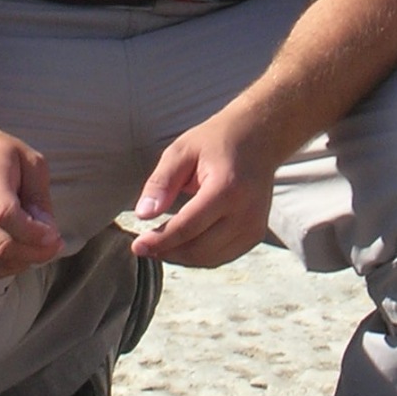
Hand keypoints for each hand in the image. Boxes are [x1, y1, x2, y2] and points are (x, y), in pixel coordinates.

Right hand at [0, 123, 62, 278]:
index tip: (54, 235)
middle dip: (35, 252)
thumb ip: (39, 196)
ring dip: (23, 260)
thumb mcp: (29, 160)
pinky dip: (7, 265)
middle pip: (2, 245)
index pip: (7, 216)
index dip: (34, 233)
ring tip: (39, 246)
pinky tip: (21, 250)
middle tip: (55, 244)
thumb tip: (47, 230)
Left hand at [131, 109, 277, 268]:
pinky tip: (182, 244)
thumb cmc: (217, 141)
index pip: (188, 227)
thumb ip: (161, 182)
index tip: (137, 245)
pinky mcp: (256, 234)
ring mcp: (254, 226)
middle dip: (167, 252)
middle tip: (143, 246)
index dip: (160, 240)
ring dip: (182, 258)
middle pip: (199, 249)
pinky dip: (200, 256)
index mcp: (227, 189)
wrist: (259, 137)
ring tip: (159, 246)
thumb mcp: (182, 151)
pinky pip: (223, 257)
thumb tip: (144, 214)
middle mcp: (245, 212)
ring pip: (210, 259)